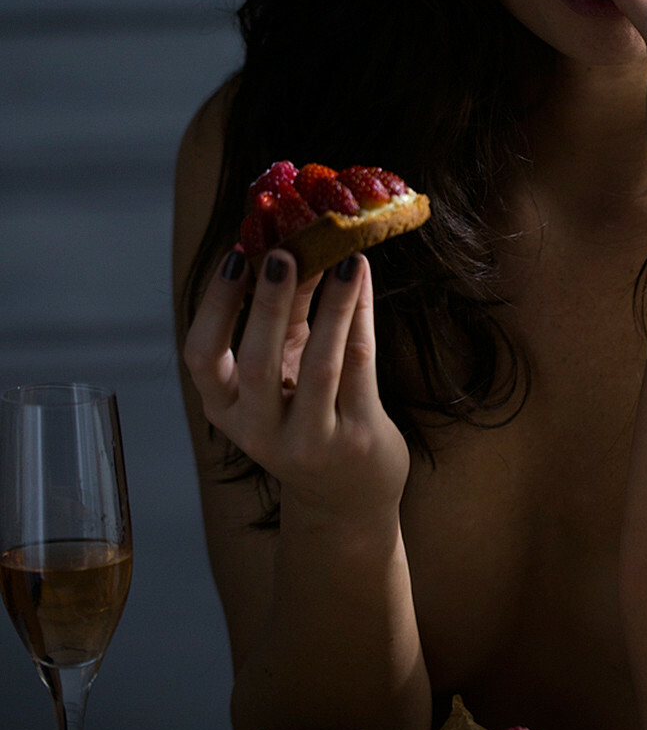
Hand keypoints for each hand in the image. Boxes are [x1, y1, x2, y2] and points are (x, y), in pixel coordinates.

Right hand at [183, 249, 409, 520]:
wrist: (347, 492)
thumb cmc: (307, 411)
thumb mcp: (283, 367)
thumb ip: (286, 311)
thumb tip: (295, 238)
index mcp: (226, 408)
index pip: (202, 357)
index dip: (215, 306)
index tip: (234, 257)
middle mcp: (259, 431)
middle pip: (256, 364)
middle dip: (268, 304)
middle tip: (282, 252)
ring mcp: (310, 441)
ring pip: (320, 366)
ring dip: (332, 306)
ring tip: (343, 258)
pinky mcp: (357, 439)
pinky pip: (359, 369)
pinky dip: (360, 318)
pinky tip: (362, 280)